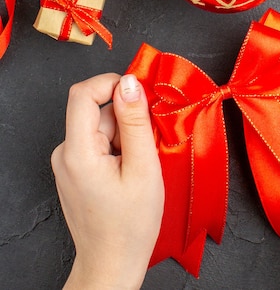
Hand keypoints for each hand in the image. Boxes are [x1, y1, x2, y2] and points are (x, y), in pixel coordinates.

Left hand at [51, 73, 163, 289]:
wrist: (112, 264)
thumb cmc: (130, 226)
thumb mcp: (143, 168)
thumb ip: (135, 121)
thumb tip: (130, 83)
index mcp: (77, 152)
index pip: (83, 94)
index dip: (112, 84)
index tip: (139, 94)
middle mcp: (65, 153)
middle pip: (97, 111)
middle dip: (127, 120)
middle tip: (146, 147)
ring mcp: (68, 162)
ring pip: (101, 126)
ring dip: (125, 136)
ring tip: (137, 166)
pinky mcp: (75, 168)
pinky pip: (98, 141)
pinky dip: (118, 147)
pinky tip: (128, 171)